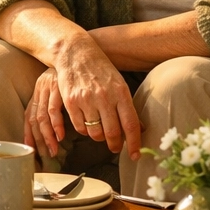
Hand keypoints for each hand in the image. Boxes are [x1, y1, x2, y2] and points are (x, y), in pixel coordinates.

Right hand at [23, 33, 141, 161]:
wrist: (76, 53)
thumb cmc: (100, 69)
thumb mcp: (119, 84)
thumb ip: (127, 106)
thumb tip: (138, 129)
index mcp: (121, 93)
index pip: (131, 125)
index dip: (133, 144)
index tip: (135, 155)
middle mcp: (105, 97)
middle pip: (113, 133)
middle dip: (115, 145)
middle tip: (114, 147)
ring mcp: (87, 100)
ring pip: (95, 133)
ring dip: (99, 137)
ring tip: (100, 132)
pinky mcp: (71, 102)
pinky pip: (80, 127)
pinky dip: (84, 130)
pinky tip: (87, 124)